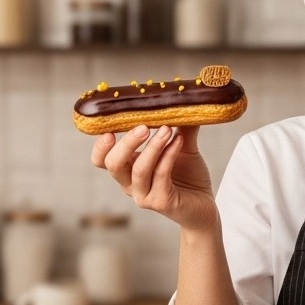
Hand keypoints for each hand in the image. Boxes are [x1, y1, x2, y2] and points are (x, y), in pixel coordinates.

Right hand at [90, 125, 217, 231]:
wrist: (204, 206)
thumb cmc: (188, 176)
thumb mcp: (181, 146)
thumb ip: (180, 124)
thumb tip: (184, 98)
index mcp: (127, 169)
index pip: (100, 160)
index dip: (99, 146)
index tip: (109, 129)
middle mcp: (130, 184)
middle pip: (113, 164)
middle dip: (126, 143)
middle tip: (144, 125)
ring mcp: (144, 195)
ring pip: (138, 169)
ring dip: (153, 146)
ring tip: (168, 129)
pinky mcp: (161, 202)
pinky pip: (161, 175)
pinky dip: (169, 155)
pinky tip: (179, 141)